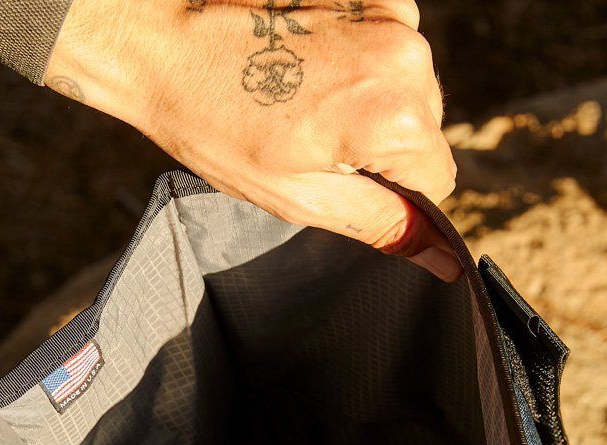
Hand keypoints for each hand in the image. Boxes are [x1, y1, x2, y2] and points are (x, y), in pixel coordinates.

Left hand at [46, 0, 461, 280]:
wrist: (161, 38)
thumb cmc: (218, 126)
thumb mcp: (300, 198)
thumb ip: (382, 225)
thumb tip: (444, 258)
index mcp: (394, 116)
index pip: (438, 180)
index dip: (394, 194)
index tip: (343, 182)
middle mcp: (408, 55)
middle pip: (426, 128)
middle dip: (380, 145)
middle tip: (310, 139)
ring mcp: (390, 10)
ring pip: (407, 85)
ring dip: (367, 99)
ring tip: (300, 96)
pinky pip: (387, 43)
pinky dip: (356, 59)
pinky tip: (305, 61)